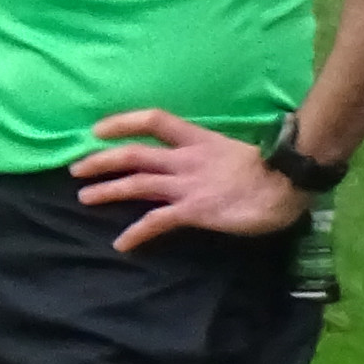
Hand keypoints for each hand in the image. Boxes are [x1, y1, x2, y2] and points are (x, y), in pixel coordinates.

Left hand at [71, 110, 311, 252]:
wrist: (287, 182)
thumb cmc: (270, 168)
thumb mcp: (234, 152)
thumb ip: (213, 155)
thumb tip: (207, 162)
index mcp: (198, 139)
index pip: (153, 120)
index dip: (123, 122)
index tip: (98, 129)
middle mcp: (186, 159)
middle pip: (134, 154)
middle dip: (101, 160)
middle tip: (76, 169)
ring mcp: (187, 185)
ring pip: (137, 184)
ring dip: (107, 190)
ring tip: (84, 198)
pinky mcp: (193, 211)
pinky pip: (156, 221)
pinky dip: (135, 232)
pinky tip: (121, 243)